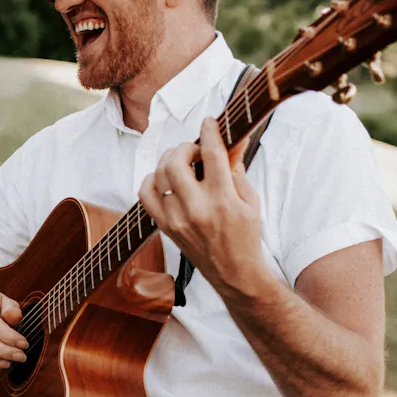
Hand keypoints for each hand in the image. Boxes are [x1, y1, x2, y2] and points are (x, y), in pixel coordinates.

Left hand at [138, 117, 269, 298]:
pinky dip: (151, 180)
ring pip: (158, 175)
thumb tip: (234, 138)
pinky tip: (165, 179)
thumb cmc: (246, 234)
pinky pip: (145, 195)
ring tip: (181, 162)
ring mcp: (177, 220)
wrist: (234, 273)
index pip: (212, 154)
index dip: (209, 131)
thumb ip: (237, 168)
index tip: (209, 122)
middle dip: (185, 147)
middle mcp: (197, 209)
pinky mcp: (165, 227)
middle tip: (194, 150)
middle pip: (176, 161)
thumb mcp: (250, 200)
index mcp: (224, 201)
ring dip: (168, 160)